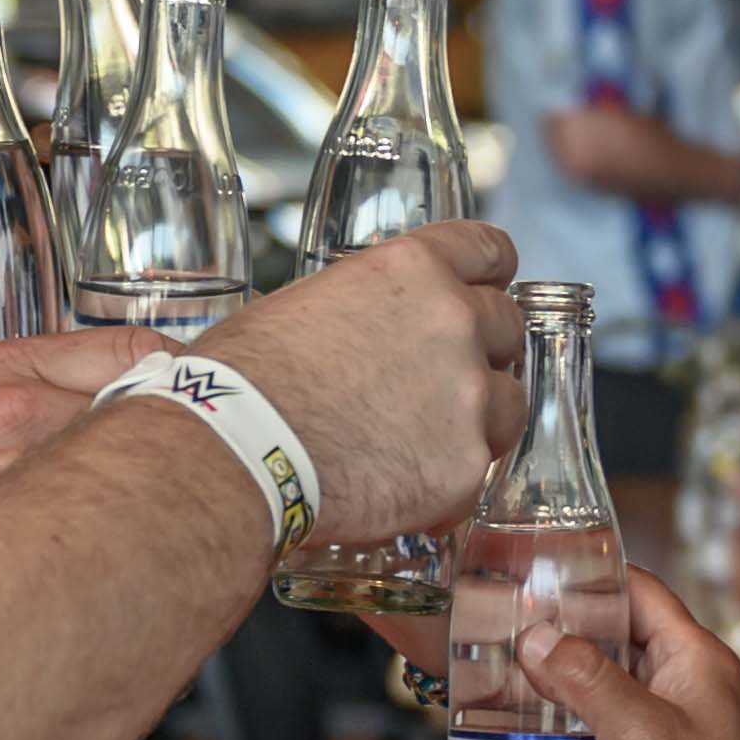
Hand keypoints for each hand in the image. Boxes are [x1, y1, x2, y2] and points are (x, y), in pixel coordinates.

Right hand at [194, 219, 524, 546]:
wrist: (229, 453)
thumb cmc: (239, 382)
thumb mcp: (299, 309)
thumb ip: (355, 311)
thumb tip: (346, 331)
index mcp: (412, 268)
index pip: (491, 251)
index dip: (488, 275)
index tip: (485, 291)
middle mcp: (454, 321)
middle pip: (506, 326)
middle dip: (482, 351)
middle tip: (442, 383)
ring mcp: (467, 397)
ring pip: (509, 402)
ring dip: (480, 418)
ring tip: (426, 444)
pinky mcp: (465, 467)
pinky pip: (480, 471)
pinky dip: (452, 481)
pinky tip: (406, 488)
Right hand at [504, 573, 739, 739]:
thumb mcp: (648, 731)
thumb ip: (588, 681)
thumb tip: (534, 639)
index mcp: (690, 659)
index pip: (636, 594)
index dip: (588, 577)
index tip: (533, 571)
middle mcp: (667, 692)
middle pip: (599, 646)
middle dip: (549, 641)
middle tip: (489, 630)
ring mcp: (643, 739)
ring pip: (580, 701)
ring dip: (539, 698)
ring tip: (480, 682)